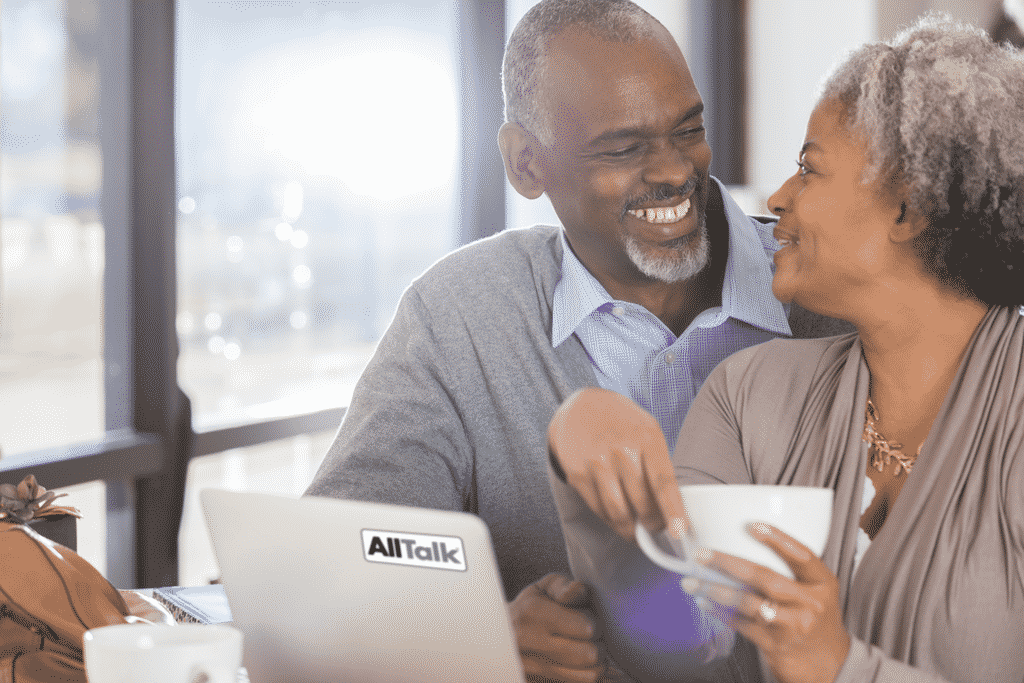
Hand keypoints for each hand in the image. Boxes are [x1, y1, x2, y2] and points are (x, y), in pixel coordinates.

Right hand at [510, 573, 604, 682]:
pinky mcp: (538, 681)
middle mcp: (530, 642)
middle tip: (588, 636)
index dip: (594, 621)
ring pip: (589, 675)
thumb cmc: (532, 607)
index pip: (587, 627)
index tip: (586, 618)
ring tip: (584, 648)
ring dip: (595, 662)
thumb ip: (567, 587)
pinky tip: (578, 663)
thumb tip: (580, 593)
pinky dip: (586, 674)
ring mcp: (532, 667)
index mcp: (534, 612)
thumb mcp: (546, 587)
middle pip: (590, 653)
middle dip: (597, 642)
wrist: (502, 633)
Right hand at [548, 387, 688, 540]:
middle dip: (653, 524)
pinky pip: (599, 509)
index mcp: (647, 439)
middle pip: (642, 504)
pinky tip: (617, 517)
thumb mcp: (648, 432)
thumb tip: (674, 507)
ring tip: (637, 531)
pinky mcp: (578, 475)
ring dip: (630, 530)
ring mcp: (597, 463)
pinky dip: (611, 520)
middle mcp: (621, 451)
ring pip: (619, 513)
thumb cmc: (622, 424)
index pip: (663, 483)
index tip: (680, 532)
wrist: (581, 408)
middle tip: (658, 528)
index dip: (673, 511)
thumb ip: (661, 464)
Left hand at [681, 523, 850, 682]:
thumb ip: (793, 571)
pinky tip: (704, 602)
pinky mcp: (775, 645)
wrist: (829, 666)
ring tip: (693, 582)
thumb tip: (746, 542)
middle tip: (703, 554)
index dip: (777, 539)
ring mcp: (792, 626)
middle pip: (766, 578)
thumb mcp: (817, 592)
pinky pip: (742, 624)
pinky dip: (720, 612)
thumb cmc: (816, 621)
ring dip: (716, 590)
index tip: (751, 526)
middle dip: (729, 563)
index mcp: (823, 584)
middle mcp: (810, 604)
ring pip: (748, 602)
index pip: (802, 555)